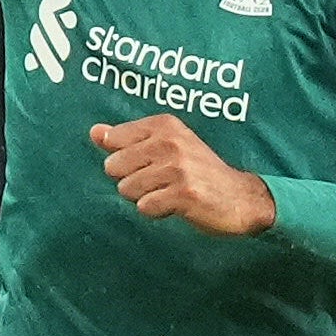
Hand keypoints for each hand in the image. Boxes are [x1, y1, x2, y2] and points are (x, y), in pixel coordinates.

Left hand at [90, 114, 276, 236]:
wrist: (241, 196)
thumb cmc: (198, 170)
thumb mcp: (166, 145)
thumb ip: (127, 138)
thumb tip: (94, 132)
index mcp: (164, 124)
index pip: (114, 139)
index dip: (124, 159)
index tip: (148, 162)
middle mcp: (170, 141)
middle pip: (115, 167)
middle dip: (131, 180)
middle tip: (160, 181)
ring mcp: (177, 167)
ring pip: (127, 189)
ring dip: (145, 197)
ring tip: (169, 192)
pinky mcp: (183, 193)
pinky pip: (145, 207)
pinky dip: (156, 211)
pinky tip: (176, 205)